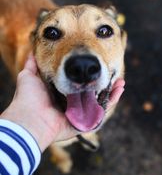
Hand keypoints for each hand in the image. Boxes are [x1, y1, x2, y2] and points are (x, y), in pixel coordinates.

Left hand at [0, 54, 124, 151]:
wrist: (30, 118)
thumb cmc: (29, 98)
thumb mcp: (28, 76)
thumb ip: (32, 65)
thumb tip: (33, 52)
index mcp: (61, 94)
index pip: (79, 84)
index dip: (88, 76)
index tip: (96, 65)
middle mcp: (72, 104)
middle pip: (93, 93)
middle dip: (103, 83)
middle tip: (111, 73)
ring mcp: (80, 114)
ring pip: (100, 101)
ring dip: (112, 91)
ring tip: (120, 81)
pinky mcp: (85, 122)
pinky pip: (102, 111)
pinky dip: (112, 100)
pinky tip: (119, 89)